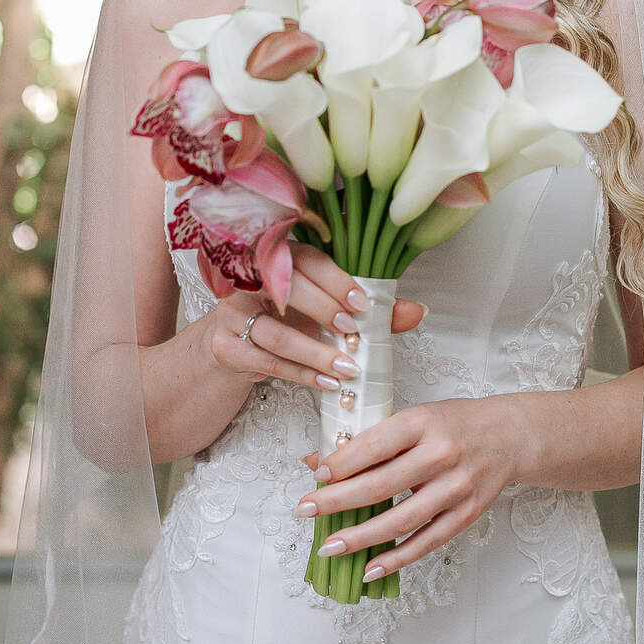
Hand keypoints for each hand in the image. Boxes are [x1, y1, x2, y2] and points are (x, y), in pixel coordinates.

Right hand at [206, 241, 424, 394]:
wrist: (231, 342)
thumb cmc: (284, 317)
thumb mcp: (323, 308)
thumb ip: (369, 309)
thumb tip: (417, 311)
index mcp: (278, 259)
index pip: (307, 261)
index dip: (336, 280)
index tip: (363, 303)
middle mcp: (251, 281)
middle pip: (289, 291)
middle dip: (326, 312)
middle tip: (354, 333)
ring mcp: (232, 314)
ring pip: (277, 334)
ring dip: (316, 353)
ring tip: (348, 369)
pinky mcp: (226, 347)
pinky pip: (268, 362)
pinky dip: (302, 375)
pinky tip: (327, 383)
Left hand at [297, 395, 525, 577]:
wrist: (509, 436)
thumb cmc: (453, 424)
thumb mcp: (414, 418)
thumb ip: (370, 439)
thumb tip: (318, 460)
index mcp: (422, 423)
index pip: (374, 445)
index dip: (341, 463)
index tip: (316, 476)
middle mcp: (440, 455)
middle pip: (381, 485)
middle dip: (337, 501)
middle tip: (305, 511)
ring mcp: (455, 488)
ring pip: (400, 520)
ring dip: (360, 538)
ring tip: (329, 547)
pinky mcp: (465, 515)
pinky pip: (426, 542)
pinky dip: (396, 558)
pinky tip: (369, 568)